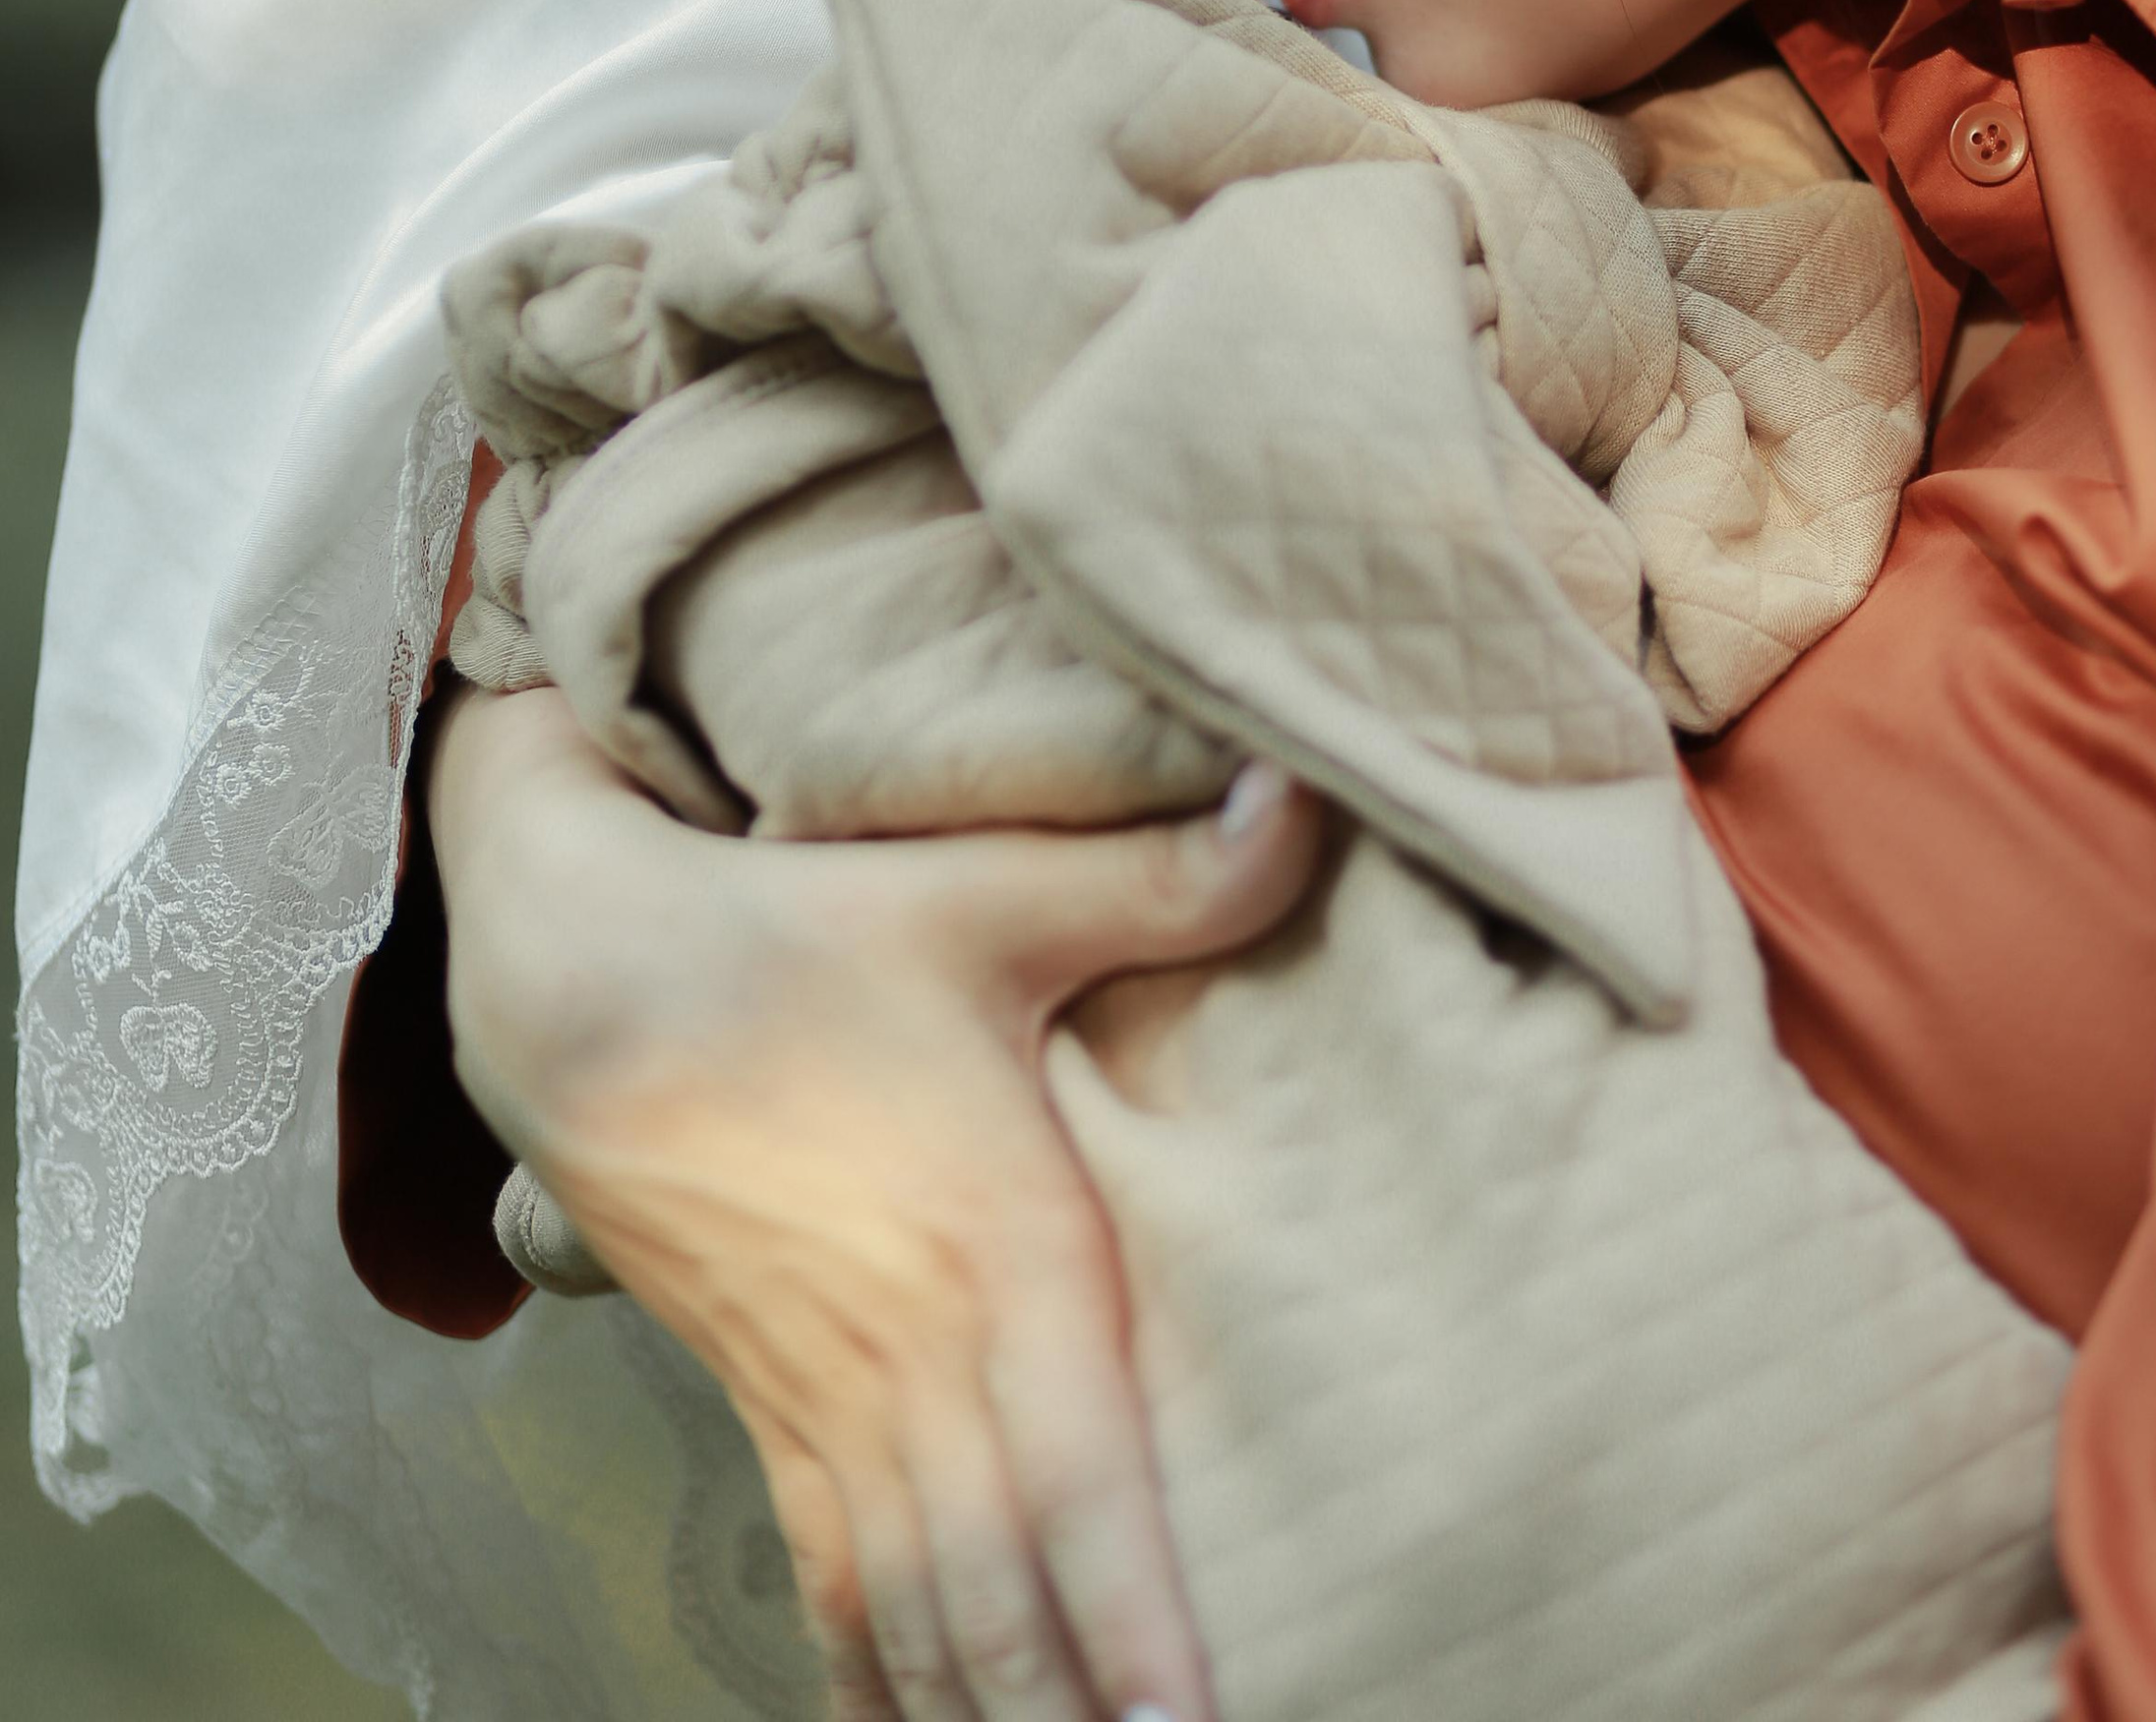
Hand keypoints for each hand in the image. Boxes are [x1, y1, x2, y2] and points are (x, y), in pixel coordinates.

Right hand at [429, 682, 1321, 1721]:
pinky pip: (837, 1589)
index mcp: (992, 1252)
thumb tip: (1304, 800)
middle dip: (1073, 1714)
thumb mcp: (983, 889)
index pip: (1073, 1477)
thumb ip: (1161, 875)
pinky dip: (882, 1686)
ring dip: (987, 1718)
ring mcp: (831, 1398)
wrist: (576, 979)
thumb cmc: (796, 933)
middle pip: (1000, 1592)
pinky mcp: (775, 1408)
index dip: (1131, 1617)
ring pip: (919, 1613)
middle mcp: (915, 1357)